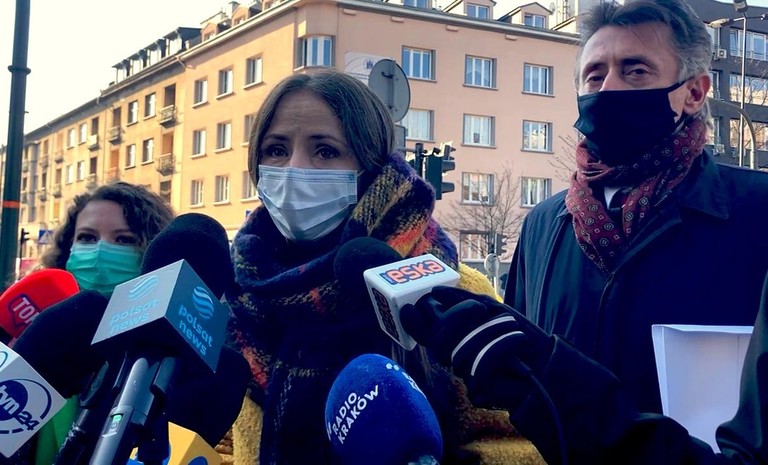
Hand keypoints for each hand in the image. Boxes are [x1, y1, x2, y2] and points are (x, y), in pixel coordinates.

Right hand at [401, 286, 553, 409]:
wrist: (548, 364)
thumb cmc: (521, 337)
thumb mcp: (494, 310)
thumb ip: (463, 300)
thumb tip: (435, 292)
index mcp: (456, 340)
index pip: (425, 334)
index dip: (414, 323)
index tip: (412, 307)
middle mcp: (456, 358)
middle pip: (436, 341)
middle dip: (456, 319)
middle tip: (478, 307)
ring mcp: (465, 376)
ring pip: (458, 352)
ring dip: (489, 333)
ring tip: (510, 328)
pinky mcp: (478, 391)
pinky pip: (479, 365)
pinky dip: (500, 348)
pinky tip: (515, 342)